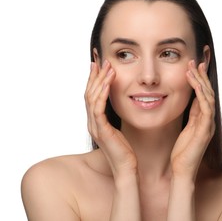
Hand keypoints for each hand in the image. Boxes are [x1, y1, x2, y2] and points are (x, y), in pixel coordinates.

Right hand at [84, 60, 136, 176]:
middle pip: (89, 93)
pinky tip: (107, 84)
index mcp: (95, 121)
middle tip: (99, 60)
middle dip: (94, 75)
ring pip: (92, 98)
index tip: (98, 65)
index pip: (91, 95)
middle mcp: (92, 122)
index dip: (94, 79)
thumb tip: (119, 104)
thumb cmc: (124, 149)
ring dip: (99, 81)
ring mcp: (95, 127)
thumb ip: (113, 116)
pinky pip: (98, 109)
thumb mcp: (118, 128)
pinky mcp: (102, 131)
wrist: (126, 168)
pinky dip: (102, 95)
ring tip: (107, 67)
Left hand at [170, 60, 214, 178]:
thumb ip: (190, 115)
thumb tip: (188, 101)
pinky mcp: (205, 130)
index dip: (200, 80)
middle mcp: (208, 119)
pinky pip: (205, 108)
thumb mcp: (185, 128)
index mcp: (202, 119)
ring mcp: (208, 124)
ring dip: (201, 81)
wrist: (182, 169)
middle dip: (202, 76)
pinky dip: (201, 94)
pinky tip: (195, 83)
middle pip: (207, 92)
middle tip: (196, 61)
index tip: (195, 66)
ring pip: (208, 97)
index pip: (203, 95)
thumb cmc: (182, 151)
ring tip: (194, 67)